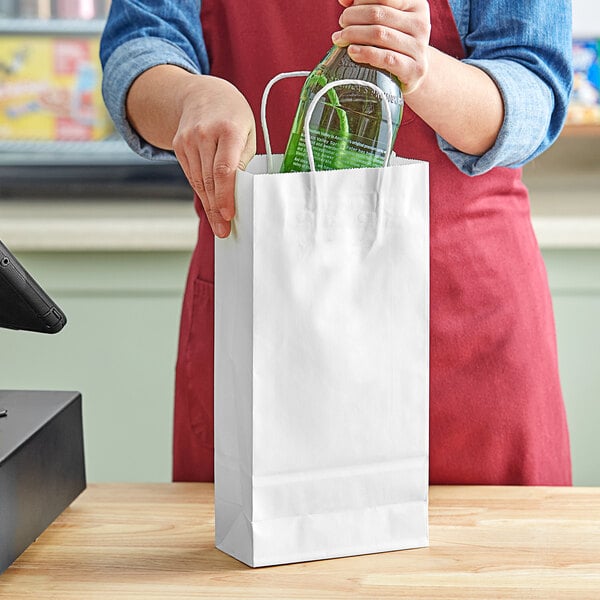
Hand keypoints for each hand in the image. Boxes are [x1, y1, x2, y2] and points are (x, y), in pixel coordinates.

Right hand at [172, 75, 255, 237]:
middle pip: (209, 179)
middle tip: (223, 230)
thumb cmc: (233, 115)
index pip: (224, 169)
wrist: (202, 93)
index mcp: (228, 129)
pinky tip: (210, 205)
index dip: (225, 195)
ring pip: (198, 181)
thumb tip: (241, 191)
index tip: (228, 215)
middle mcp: (205, 133)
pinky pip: (191, 175)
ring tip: (218, 224)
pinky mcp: (179, 145)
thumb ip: (244, 159)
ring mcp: (188, 139)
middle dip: (216, 208)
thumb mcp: (247, 132)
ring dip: (208, 205)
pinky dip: (201, 192)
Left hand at [333, 0, 430, 94]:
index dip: (360, 1)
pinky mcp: (414, 69)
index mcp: (415, 3)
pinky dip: (365, 53)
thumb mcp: (384, 18)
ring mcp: (419, 47)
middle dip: (352, 17)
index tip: (347, 9)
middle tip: (342, 25)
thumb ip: (366, 5)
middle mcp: (420, 22)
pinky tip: (352, 52)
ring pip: (379, 34)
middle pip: (378, 13)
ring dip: (353, 35)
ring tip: (340, 38)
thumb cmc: (392, 40)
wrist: (412, 71)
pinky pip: (386, 58)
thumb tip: (344, 0)